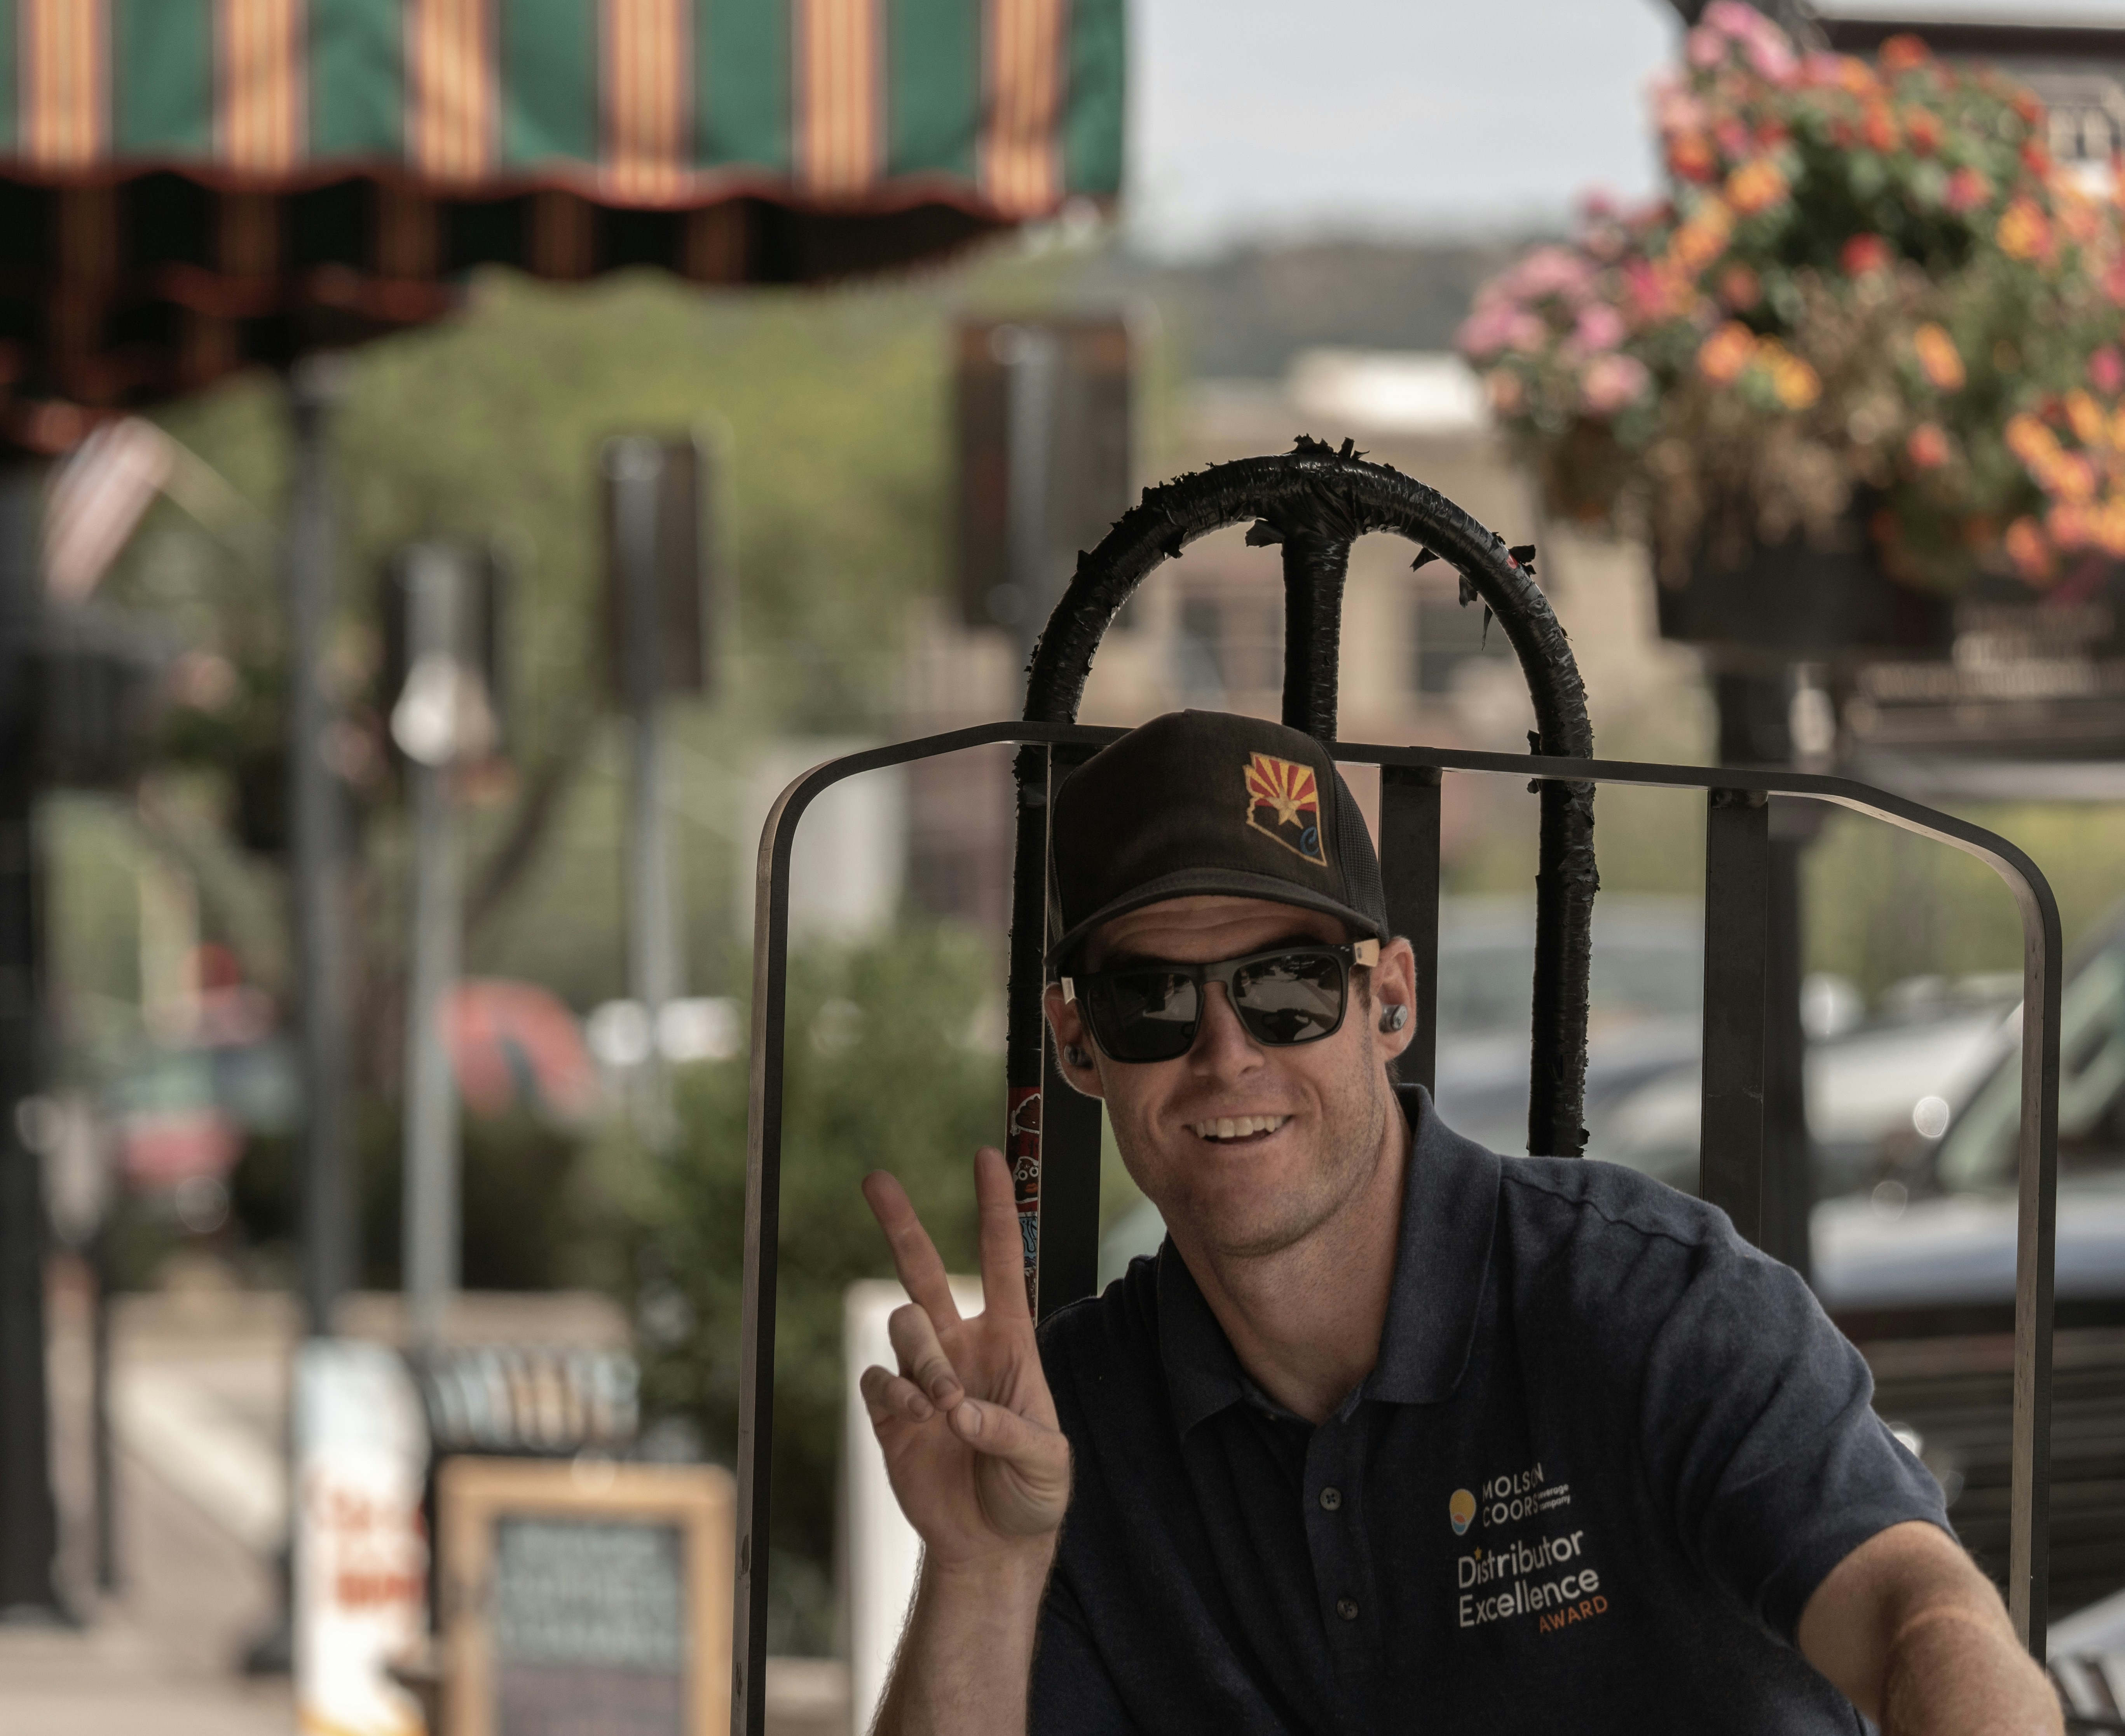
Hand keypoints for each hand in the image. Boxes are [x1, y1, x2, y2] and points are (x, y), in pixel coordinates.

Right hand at [859, 1149, 1070, 1570]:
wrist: (992, 1544)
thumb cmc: (1033, 1494)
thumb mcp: (1048, 1463)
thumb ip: (1011, 1432)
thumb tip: (959, 1410)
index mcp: (1009, 1341)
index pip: (1003, 1259)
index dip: (995, 1209)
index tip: (987, 1158)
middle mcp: (961, 1347)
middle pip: (923, 1270)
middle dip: (900, 1222)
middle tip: (876, 1179)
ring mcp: (921, 1375)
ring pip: (903, 1326)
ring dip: (923, 1358)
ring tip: (942, 1404)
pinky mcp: (890, 1411)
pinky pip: (880, 1379)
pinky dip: (897, 1396)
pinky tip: (919, 1423)